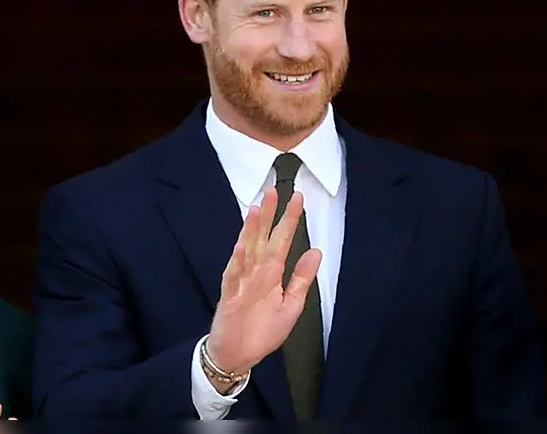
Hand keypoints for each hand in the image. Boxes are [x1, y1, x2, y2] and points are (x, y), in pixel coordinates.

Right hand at [206, 186, 321, 374]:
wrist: (240, 356)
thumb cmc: (262, 330)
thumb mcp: (292, 305)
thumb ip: (302, 279)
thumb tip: (316, 251)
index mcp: (272, 273)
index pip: (282, 240)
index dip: (289, 220)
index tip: (298, 199)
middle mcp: (256, 272)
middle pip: (263, 238)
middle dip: (268, 215)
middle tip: (274, 191)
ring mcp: (242, 281)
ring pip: (247, 250)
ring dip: (250, 230)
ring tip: (256, 210)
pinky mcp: (230, 295)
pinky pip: (233, 275)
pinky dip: (237, 261)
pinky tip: (241, 246)